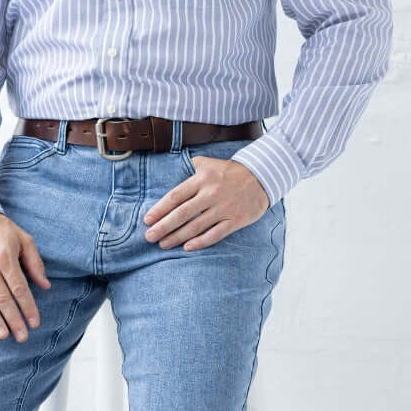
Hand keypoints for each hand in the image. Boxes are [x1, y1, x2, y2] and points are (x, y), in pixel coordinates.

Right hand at [0, 211, 49, 341]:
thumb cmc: (0, 229)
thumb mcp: (23, 239)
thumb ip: (35, 263)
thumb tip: (45, 286)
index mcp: (5, 257)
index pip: (19, 288)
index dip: (28, 307)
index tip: (35, 323)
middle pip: (3, 298)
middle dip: (14, 320)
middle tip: (22, 337)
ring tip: (2, 335)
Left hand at [143, 156, 270, 250]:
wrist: (262, 176)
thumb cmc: (230, 171)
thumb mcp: (209, 163)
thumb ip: (191, 168)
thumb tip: (172, 173)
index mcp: (202, 179)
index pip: (175, 197)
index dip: (159, 210)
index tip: (147, 221)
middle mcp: (211, 193)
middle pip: (182, 214)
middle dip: (163, 227)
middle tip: (149, 237)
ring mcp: (224, 208)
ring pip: (196, 226)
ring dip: (177, 237)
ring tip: (163, 244)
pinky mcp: (235, 220)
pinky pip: (215, 234)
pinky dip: (200, 242)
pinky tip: (186, 247)